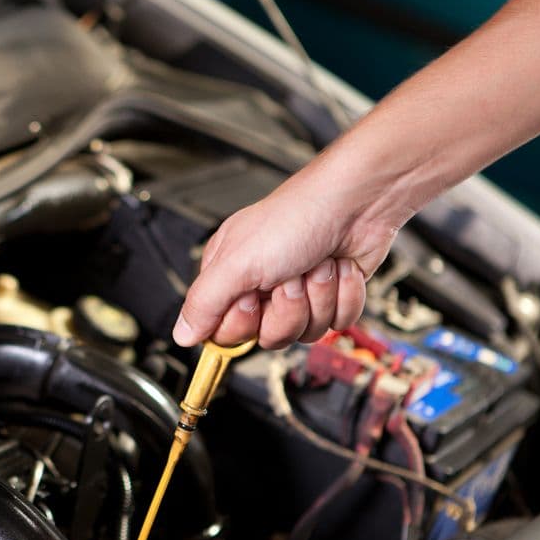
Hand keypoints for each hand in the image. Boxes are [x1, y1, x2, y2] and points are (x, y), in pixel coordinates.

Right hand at [172, 170, 397, 349]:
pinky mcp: (333, 295)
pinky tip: (339, 268)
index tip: (250, 297)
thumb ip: (204, 302)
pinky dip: (344, 296)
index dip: (243, 322)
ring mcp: (300, 293)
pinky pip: (338, 323)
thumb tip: (182, 334)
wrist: (357, 202)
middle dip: (287, 308)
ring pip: (306, 332)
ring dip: (318, 297)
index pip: (225, 332)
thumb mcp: (237, 262)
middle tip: (288, 276)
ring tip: (317, 265)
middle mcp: (262, 286)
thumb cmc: (297, 216)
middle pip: (269, 337)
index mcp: (231, 276)